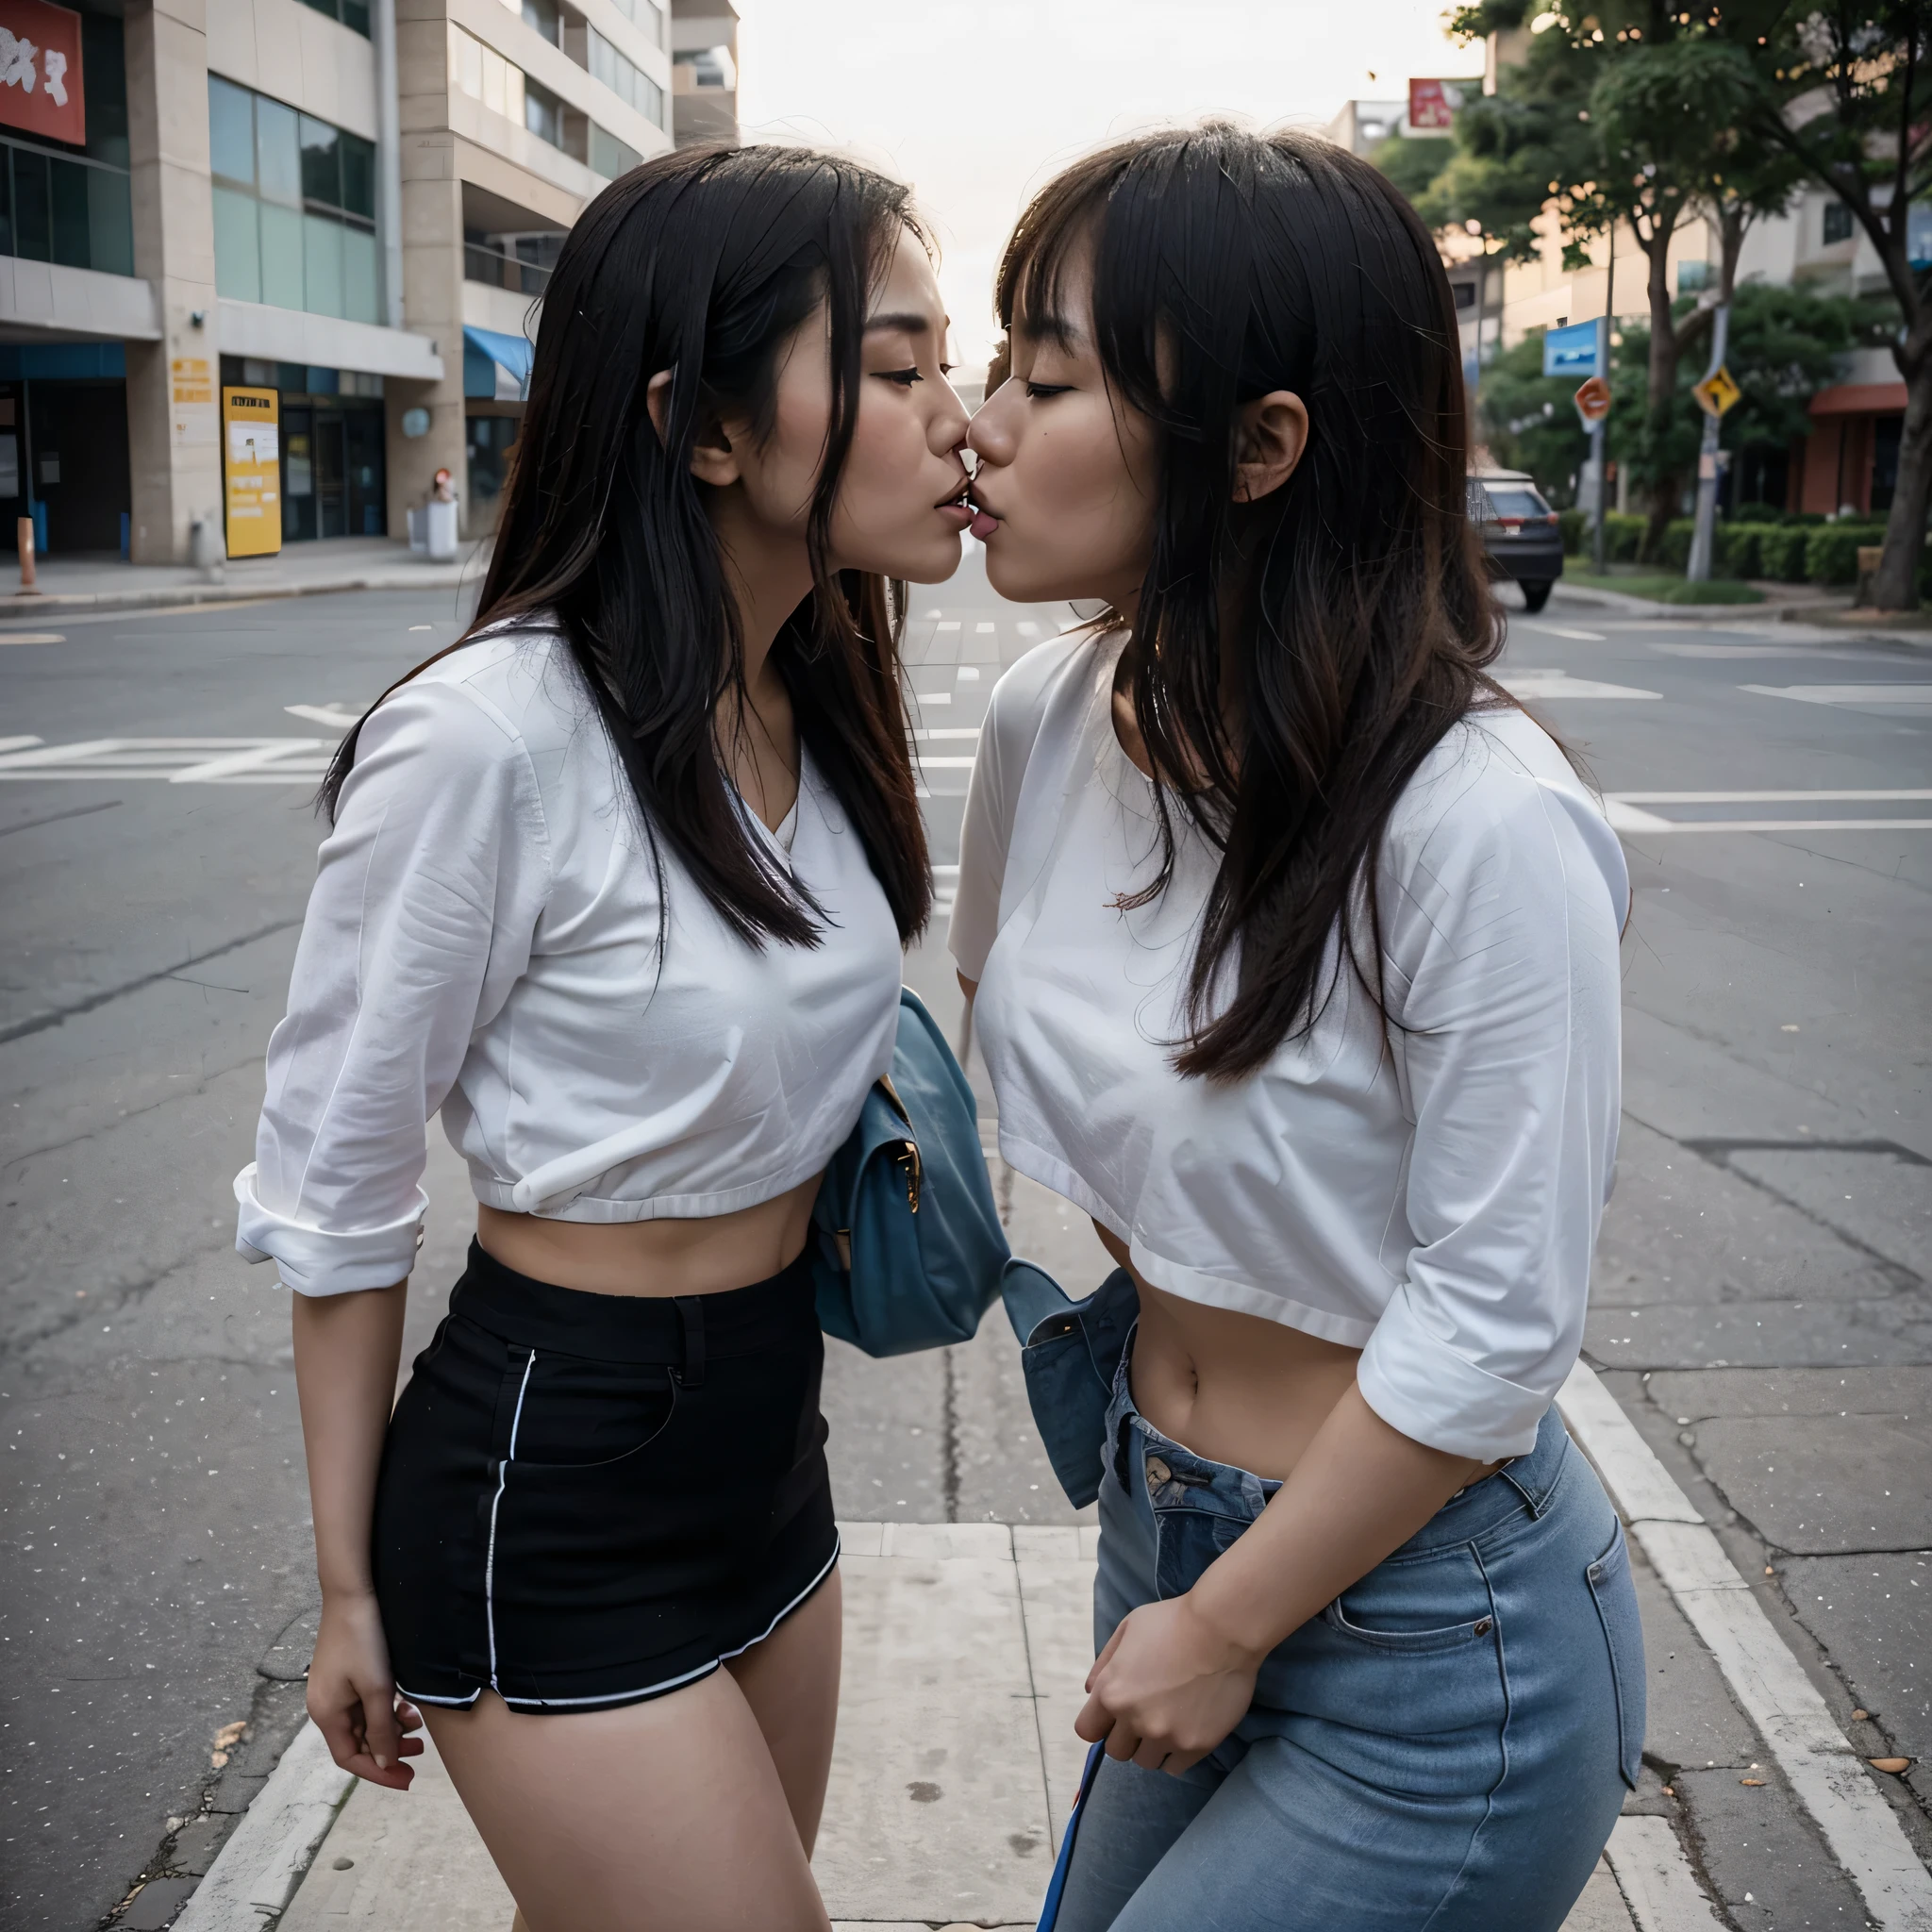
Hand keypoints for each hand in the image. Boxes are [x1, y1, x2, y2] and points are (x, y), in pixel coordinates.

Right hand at [308, 1592, 423, 1789]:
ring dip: (391, 1729)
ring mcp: (336, 1690)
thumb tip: (383, 1762)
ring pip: (366, 1723)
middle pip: (359, 1742)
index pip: (350, 1759)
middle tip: (420, 1754)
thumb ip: (381, 1728)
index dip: (378, 1772)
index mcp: (327, 1715)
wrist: (353, 1594)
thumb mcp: (377, 1688)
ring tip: (419, 1728)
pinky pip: (367, 1704)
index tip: (407, 1780)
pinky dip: (387, 1710)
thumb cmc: (364, 1641)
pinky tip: (407, 1707)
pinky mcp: (347, 1675)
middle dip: (389, 1751)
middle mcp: (327, 1707)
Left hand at [1075, 1593, 1259, 1775]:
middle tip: (1146, 1714)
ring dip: (1151, 1746)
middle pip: (1116, 1751)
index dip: (1098, 1723)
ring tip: (1168, 1721)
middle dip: (1126, 1735)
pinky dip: (1175, 1753)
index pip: (1087, 1731)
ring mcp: (1166, 1736)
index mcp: (1112, 1691)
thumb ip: (1104, 1663)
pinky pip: (1173, 1767)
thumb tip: (1091, 1692)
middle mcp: (1135, 1719)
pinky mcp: (1195, 1746)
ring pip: (1145, 1762)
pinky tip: (1184, 1730)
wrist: (1224, 1629)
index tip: (1113, 1715)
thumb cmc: (1173, 1621)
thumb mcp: (1128, 1628)